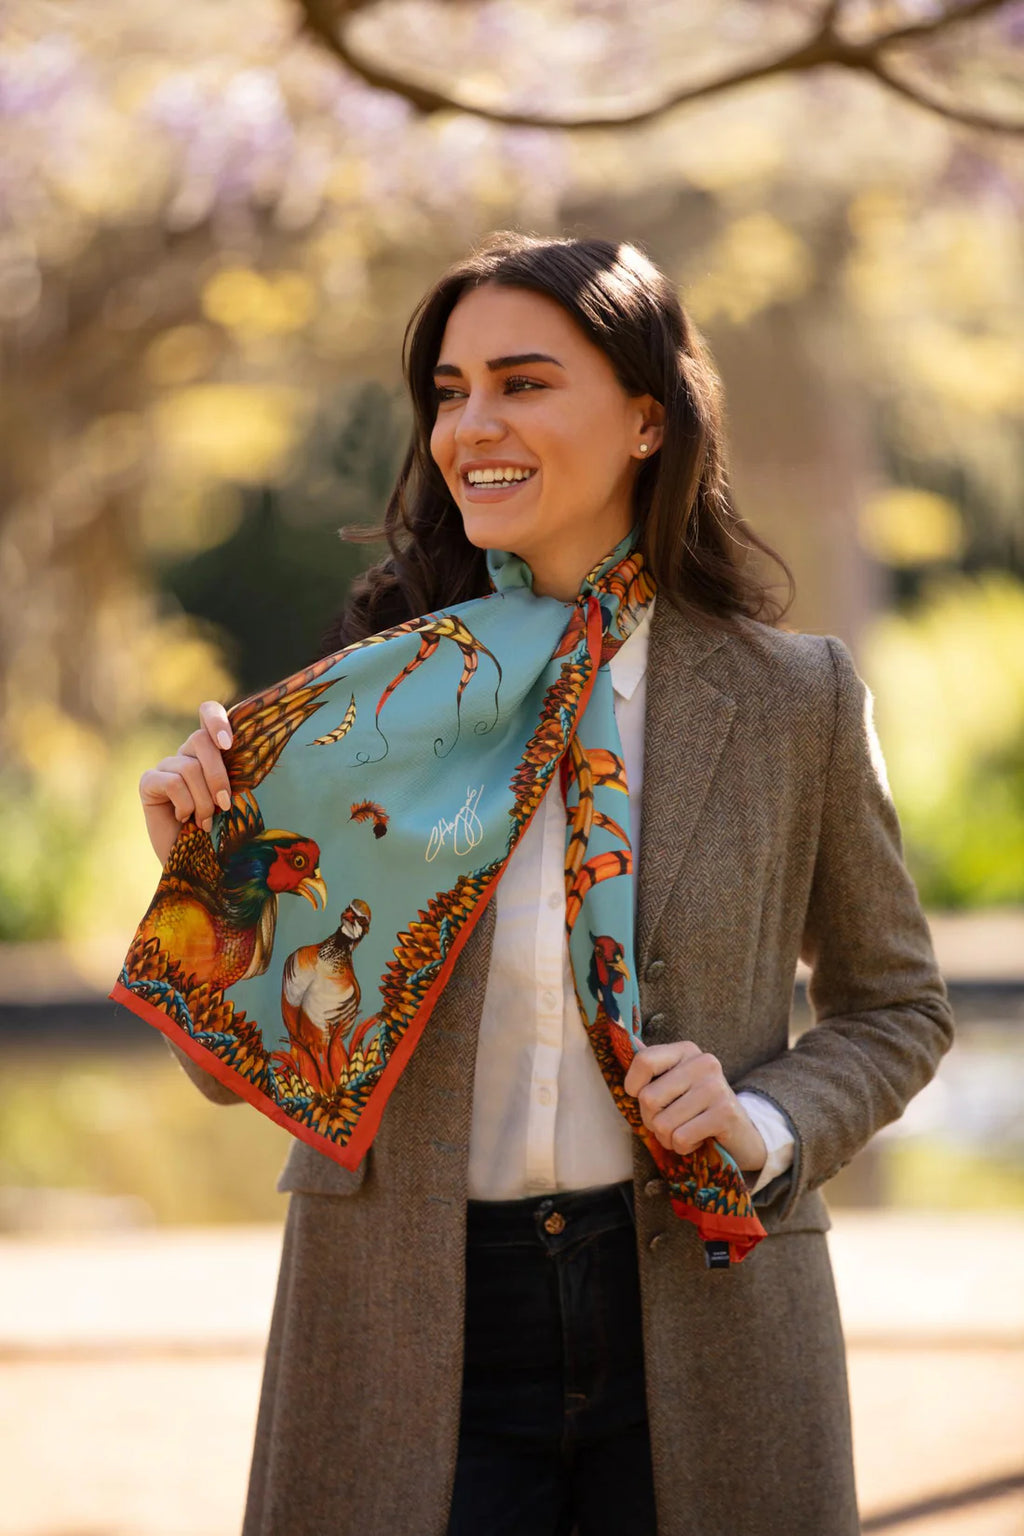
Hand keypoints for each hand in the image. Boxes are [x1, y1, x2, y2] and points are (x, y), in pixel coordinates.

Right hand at [138, 700, 233, 864]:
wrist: (193, 862)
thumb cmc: (217, 830)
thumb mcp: (231, 798)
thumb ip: (235, 775)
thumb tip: (252, 754)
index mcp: (209, 752)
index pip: (208, 714)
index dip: (217, 720)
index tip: (229, 744)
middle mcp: (185, 754)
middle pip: (200, 740)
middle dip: (218, 775)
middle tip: (225, 804)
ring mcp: (165, 767)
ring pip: (189, 766)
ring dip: (203, 799)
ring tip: (205, 821)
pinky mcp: (148, 782)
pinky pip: (172, 782)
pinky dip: (185, 804)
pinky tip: (184, 819)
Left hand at [623, 1041, 766, 1172]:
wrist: (741, 1135)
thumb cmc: (697, 1109)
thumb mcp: (675, 1083)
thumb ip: (653, 1065)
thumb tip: (628, 1041)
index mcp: (686, 1051)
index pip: (644, 1060)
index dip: (633, 1085)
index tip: (641, 1097)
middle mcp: (703, 1063)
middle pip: (649, 1098)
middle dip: (652, 1120)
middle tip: (670, 1122)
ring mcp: (716, 1087)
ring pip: (663, 1123)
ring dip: (668, 1138)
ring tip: (685, 1131)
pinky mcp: (725, 1114)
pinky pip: (681, 1138)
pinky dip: (684, 1147)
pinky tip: (698, 1139)